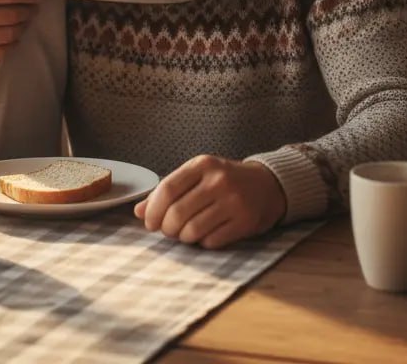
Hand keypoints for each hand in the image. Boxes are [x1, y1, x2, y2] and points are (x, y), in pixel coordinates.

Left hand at [133, 155, 286, 249]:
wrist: (267, 185)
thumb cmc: (224, 180)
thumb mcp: (198, 176)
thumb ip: (168, 190)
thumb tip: (138, 211)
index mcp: (203, 164)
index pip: (167, 189)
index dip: (153, 210)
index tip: (149, 222)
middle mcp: (218, 180)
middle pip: (177, 213)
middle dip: (166, 228)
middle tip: (169, 230)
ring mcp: (233, 201)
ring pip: (192, 231)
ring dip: (184, 237)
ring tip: (187, 232)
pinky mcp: (245, 222)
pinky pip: (211, 241)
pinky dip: (203, 243)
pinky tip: (207, 234)